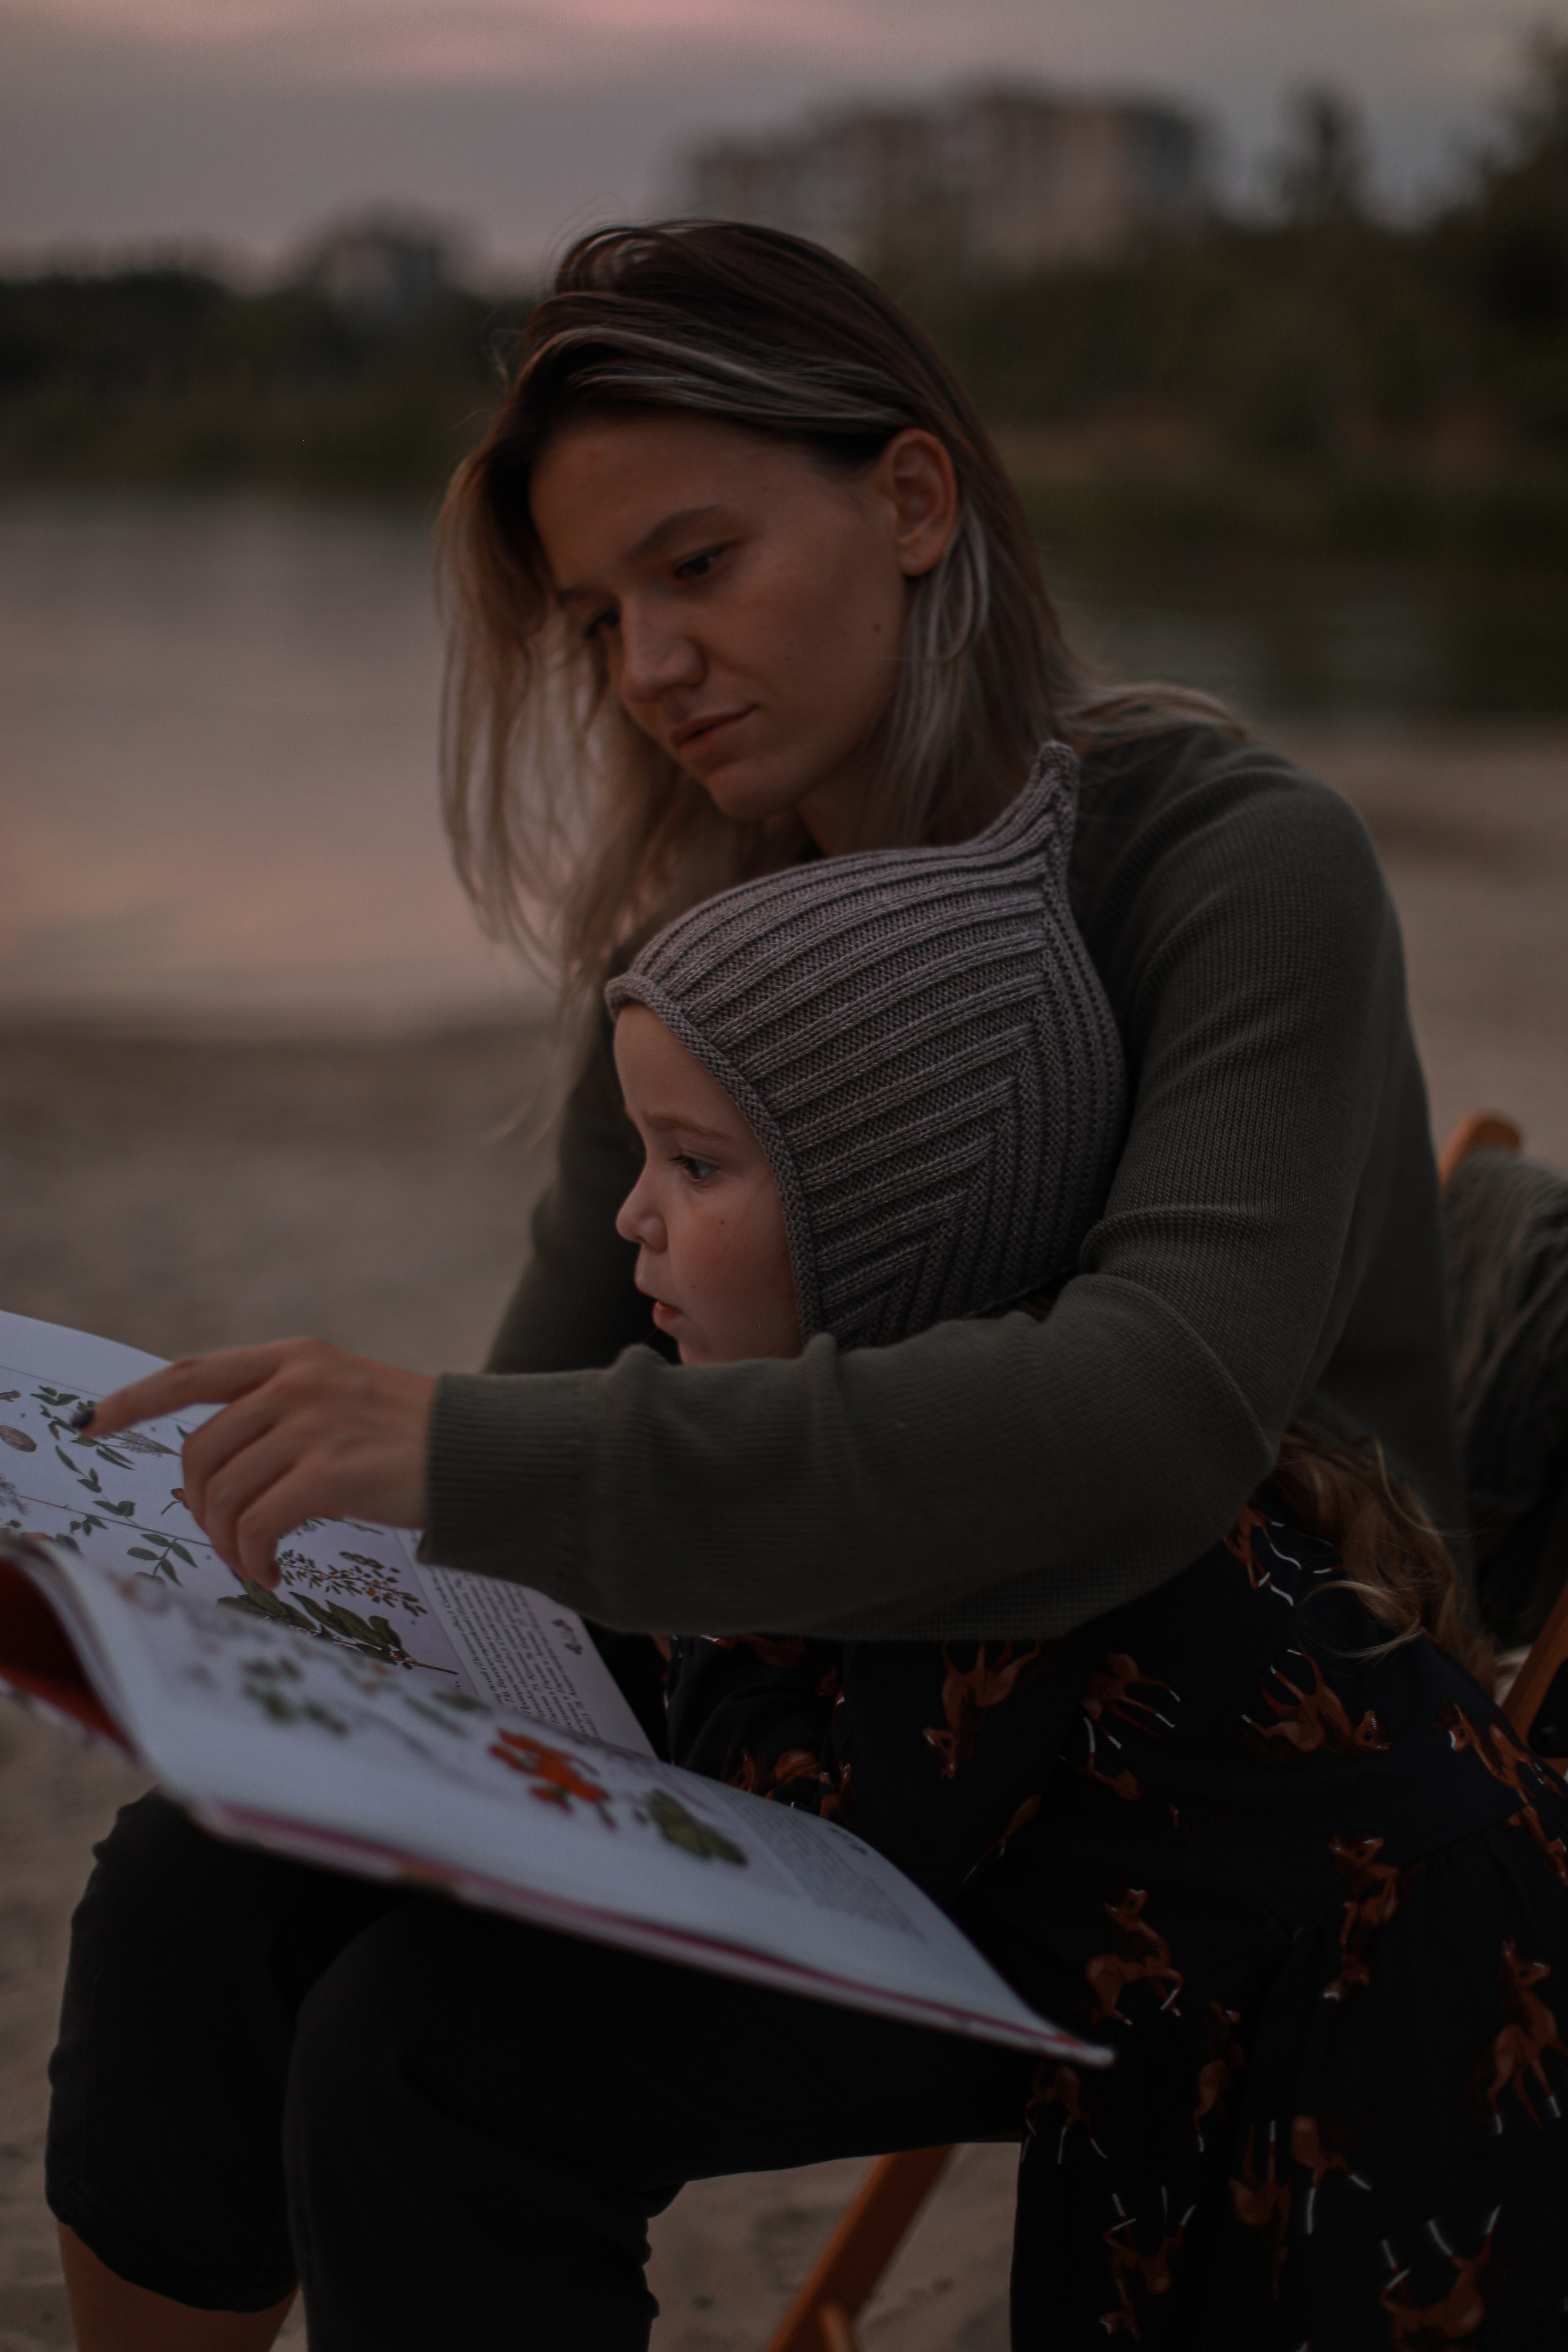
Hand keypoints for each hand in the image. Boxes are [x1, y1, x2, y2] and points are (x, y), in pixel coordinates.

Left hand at [81, 1340, 435, 1589]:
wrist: (488, 1452)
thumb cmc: (417, 1436)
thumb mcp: (343, 1397)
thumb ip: (283, 1409)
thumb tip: (217, 1460)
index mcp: (295, 1358)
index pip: (191, 1372)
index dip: (133, 1400)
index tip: (91, 1424)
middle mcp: (297, 1382)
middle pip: (200, 1451)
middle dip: (198, 1507)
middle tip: (227, 1539)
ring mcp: (313, 1425)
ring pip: (224, 1495)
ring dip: (229, 1543)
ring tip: (256, 1562)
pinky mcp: (333, 1472)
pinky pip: (259, 1525)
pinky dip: (254, 1558)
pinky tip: (275, 1573)